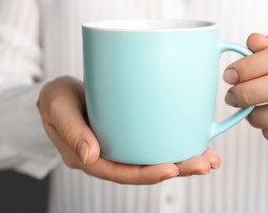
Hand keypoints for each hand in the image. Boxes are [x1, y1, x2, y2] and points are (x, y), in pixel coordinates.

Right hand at [37, 76, 220, 183]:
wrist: (62, 92)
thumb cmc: (57, 99)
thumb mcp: (57, 107)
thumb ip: (71, 130)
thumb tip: (90, 155)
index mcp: (91, 158)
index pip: (121, 172)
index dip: (146, 174)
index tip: (171, 169)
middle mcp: (112, 156)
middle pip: (146, 169)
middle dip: (177, 169)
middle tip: (205, 164)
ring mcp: (124, 145)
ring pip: (155, 157)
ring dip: (183, 159)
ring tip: (210, 157)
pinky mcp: (132, 132)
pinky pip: (155, 141)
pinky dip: (176, 141)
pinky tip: (196, 139)